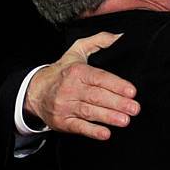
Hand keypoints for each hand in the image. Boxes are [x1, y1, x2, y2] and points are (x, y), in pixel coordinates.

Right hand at [24, 32, 139, 139]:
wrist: (34, 92)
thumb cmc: (62, 72)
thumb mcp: (77, 52)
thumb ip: (98, 41)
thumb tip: (119, 36)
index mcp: (77, 71)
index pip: (99, 77)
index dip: (116, 85)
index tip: (131, 91)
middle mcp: (70, 88)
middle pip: (96, 96)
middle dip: (117, 103)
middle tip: (134, 108)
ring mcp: (65, 106)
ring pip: (89, 111)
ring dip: (108, 116)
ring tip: (125, 120)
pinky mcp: (62, 121)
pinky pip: (78, 127)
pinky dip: (92, 131)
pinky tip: (105, 133)